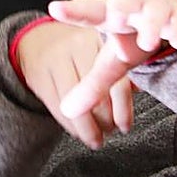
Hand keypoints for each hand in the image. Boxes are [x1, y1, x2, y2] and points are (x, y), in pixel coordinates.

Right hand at [15, 21, 133, 148]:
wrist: (39, 39)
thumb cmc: (78, 49)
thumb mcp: (102, 51)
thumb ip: (120, 70)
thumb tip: (138, 91)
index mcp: (102, 39)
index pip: (117, 81)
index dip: (122, 109)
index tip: (124, 127)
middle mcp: (78, 44)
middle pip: (96, 95)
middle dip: (106, 122)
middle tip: (109, 131)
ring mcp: (56, 58)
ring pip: (76, 105)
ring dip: (87, 129)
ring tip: (94, 138)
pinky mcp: (38, 72)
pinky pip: (57, 107)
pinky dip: (69, 125)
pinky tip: (77, 130)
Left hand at [48, 0, 176, 121]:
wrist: (169, 11)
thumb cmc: (133, 38)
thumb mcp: (112, 62)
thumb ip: (91, 85)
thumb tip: (67, 112)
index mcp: (108, 16)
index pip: (88, 13)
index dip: (72, 12)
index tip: (54, 8)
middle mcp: (131, 7)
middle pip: (122, 2)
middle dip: (119, 7)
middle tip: (115, 15)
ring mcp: (157, 8)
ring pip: (154, 10)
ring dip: (150, 25)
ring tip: (147, 42)